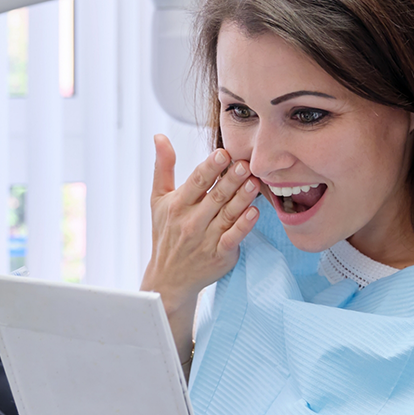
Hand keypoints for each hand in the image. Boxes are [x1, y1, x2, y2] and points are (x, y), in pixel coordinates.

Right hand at [141, 135, 260, 314]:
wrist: (169, 278)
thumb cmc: (166, 234)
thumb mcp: (159, 200)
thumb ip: (163, 167)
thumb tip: (160, 136)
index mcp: (177, 205)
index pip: (196, 182)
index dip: (210, 167)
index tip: (223, 153)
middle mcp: (191, 221)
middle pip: (215, 196)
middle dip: (230, 179)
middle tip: (245, 164)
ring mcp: (206, 239)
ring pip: (227, 215)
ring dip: (241, 198)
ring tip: (254, 182)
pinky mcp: (219, 255)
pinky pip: (233, 238)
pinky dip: (243, 226)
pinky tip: (254, 212)